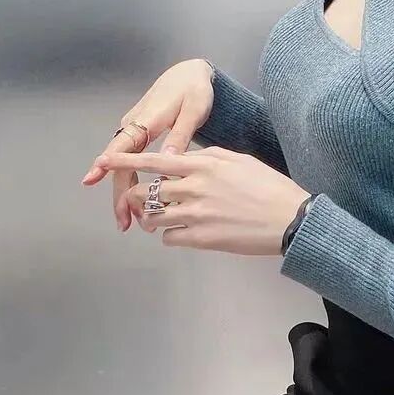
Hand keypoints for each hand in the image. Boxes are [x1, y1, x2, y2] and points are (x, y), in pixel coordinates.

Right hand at [80, 58, 215, 232]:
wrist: (190, 74)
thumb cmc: (194, 91)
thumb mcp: (193, 112)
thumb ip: (180, 137)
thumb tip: (168, 162)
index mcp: (145, 120)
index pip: (121, 145)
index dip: (106, 164)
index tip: (91, 180)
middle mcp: (133, 125)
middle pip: (120, 164)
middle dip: (119, 194)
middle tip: (124, 222)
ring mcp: (134, 129)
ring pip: (124, 165)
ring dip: (125, 191)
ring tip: (131, 218)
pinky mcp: (139, 133)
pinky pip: (130, 160)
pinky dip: (132, 180)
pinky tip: (139, 199)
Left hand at [92, 146, 311, 255]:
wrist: (289, 218)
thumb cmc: (270, 187)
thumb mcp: (240, 160)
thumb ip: (209, 156)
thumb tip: (187, 159)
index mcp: (204, 164)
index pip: (154, 160)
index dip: (126, 161)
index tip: (105, 160)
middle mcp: (194, 187)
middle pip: (146, 192)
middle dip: (137, 198)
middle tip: (141, 203)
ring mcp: (196, 214)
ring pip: (153, 217)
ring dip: (151, 219)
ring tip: (161, 220)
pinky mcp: (201, 238)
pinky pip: (169, 238)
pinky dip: (170, 235)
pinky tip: (184, 232)